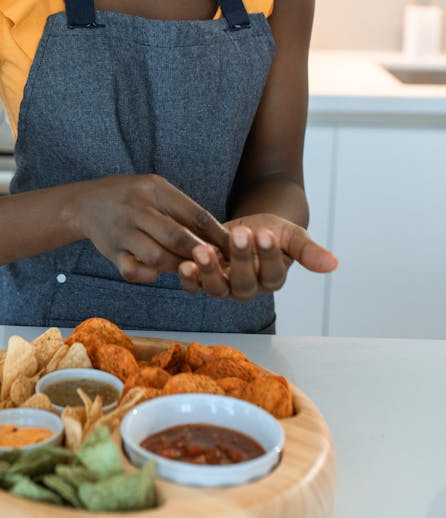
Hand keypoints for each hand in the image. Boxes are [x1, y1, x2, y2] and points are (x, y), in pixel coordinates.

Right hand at [72, 174, 230, 283]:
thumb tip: (218, 235)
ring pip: (158, 257)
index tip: (233, 246)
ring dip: (179, 267)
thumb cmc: (131, 197)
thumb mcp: (155, 189)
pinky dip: (149, 276)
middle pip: (177, 237)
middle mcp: (137, 209)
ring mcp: (122, 232)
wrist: (86, 203)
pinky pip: (133, 271)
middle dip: (201, 254)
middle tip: (218, 264)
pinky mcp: (111, 252)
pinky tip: (156, 273)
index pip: (193, 213)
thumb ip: (182, 209)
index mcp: (154, 189)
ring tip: (191, 269)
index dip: (217, 233)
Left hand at [177, 214, 337, 300]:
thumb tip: (334, 263)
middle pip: (244, 282)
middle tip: (239, 234)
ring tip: (204, 251)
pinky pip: (195, 286)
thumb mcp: (291, 236)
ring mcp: (225, 286)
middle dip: (241, 259)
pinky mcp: (204, 280)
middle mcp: (249, 288)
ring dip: (209, 271)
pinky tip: (184, 265)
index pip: (273, 272)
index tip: (266, 234)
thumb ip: (308, 250)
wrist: (249, 228)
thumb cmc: (273, 233)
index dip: (269, 256)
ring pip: (217, 288)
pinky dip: (189, 279)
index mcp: (273, 279)